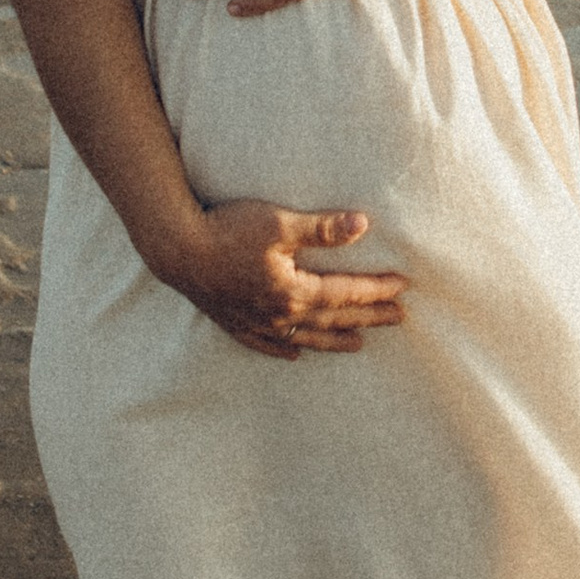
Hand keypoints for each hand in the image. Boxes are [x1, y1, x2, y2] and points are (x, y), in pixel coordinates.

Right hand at [164, 199, 408, 360]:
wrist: (177, 249)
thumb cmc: (228, 230)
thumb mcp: (278, 223)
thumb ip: (322, 228)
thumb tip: (363, 225)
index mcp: (294, 291)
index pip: (346, 292)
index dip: (376, 290)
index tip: (402, 287)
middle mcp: (279, 315)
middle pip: (333, 319)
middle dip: (368, 317)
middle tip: (398, 318)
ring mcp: (256, 324)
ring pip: (305, 338)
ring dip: (335, 340)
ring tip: (360, 344)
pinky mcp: (235, 323)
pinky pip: (266, 345)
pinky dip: (285, 350)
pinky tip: (295, 355)